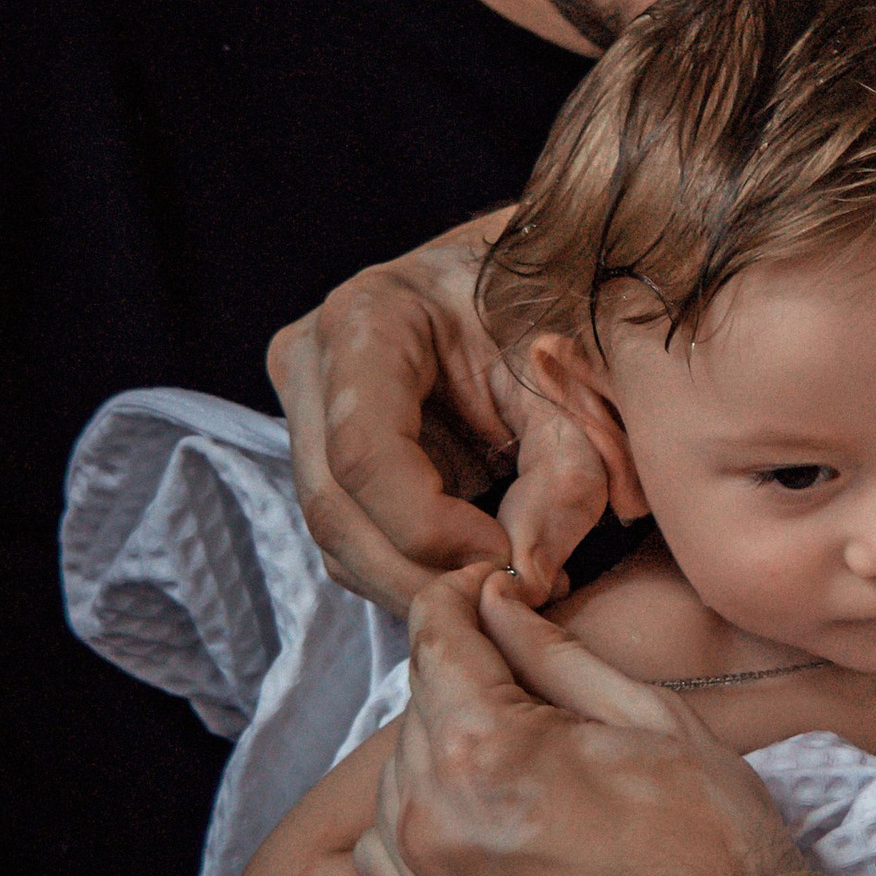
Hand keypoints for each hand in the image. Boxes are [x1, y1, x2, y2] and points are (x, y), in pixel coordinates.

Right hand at [268, 214, 610, 614]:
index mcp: (367, 318)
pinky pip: (349, 534)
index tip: (505, 562)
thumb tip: (527, 581)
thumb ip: (562, 479)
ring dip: (415, 583)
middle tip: (502, 602)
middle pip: (335, 508)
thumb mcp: (571, 387)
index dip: (429, 529)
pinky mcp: (319, 445)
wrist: (529, 274)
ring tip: (500, 586)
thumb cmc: (554, 314)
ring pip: (334, 537)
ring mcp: (304, 405)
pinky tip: (472, 569)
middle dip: (419, 575)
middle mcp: (313, 359)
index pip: (364, 453)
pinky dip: (409, 568)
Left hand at [358, 570, 803, 875]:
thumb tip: (496, 602)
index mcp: (484, 751)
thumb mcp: (651, 719)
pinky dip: (418, 812)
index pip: (436, 637)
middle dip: (466, 671)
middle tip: (529, 667)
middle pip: (419, 702)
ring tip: (519, 744)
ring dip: (444, 743)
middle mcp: (433, 816)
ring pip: (400, 772)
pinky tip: (475, 807)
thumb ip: (554, 656)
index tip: (490, 585)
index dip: (462, 594)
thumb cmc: (716, 845)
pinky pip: (387, 846)